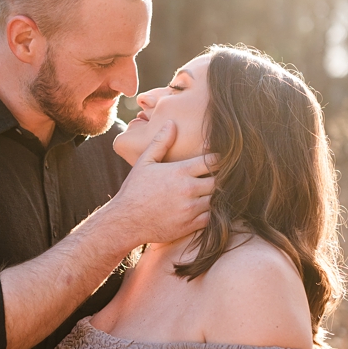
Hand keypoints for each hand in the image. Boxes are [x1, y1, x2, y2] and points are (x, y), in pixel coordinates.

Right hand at [102, 122, 215, 248]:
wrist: (126, 221)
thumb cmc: (135, 190)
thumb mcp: (145, 162)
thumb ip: (161, 142)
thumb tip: (172, 123)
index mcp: (180, 171)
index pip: (212, 161)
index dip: (219, 159)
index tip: (219, 159)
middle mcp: (188, 189)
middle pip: (220, 180)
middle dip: (221, 178)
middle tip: (219, 176)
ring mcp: (191, 209)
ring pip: (218, 199)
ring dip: (217, 195)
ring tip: (213, 191)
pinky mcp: (191, 225)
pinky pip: (212, 217)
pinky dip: (212, 212)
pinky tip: (205, 207)